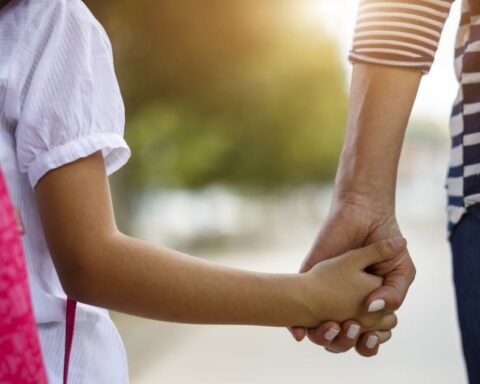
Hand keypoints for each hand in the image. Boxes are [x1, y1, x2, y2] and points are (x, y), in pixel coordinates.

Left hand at [292, 197, 414, 356]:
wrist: (365, 217)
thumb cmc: (387, 246)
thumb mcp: (400, 272)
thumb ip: (394, 293)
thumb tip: (371, 308)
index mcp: (368, 308)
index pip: (366, 339)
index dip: (368, 343)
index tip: (371, 335)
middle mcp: (345, 306)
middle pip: (342, 341)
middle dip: (345, 342)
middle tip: (350, 327)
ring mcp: (324, 295)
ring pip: (320, 333)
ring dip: (324, 338)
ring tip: (332, 326)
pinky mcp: (306, 281)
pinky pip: (295, 312)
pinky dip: (296, 328)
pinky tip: (299, 332)